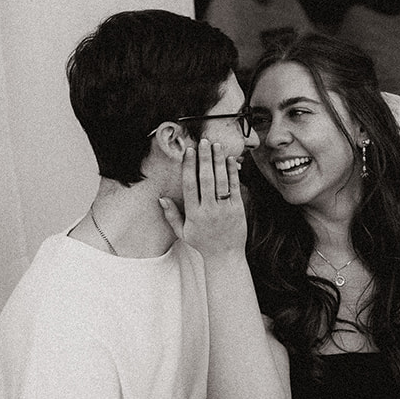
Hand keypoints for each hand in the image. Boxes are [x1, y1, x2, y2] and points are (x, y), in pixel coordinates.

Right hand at [159, 139, 246, 259]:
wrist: (225, 256)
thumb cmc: (203, 243)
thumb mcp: (182, 232)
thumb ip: (172, 215)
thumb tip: (161, 199)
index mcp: (194, 214)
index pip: (190, 185)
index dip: (189, 166)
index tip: (189, 152)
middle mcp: (209, 210)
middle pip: (206, 179)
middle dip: (204, 158)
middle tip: (203, 142)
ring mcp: (225, 209)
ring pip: (221, 180)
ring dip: (218, 161)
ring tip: (216, 145)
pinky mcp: (238, 209)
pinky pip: (235, 187)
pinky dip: (232, 172)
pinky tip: (230, 159)